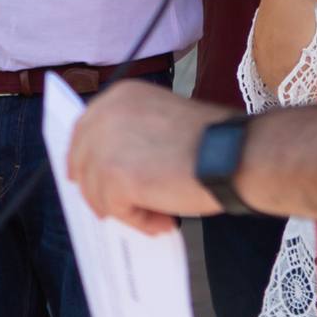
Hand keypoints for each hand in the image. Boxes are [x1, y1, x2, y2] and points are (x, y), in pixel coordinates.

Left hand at [67, 80, 228, 234]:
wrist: (234, 154)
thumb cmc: (213, 142)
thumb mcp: (162, 122)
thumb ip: (133, 136)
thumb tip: (112, 166)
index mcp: (120, 96)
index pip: (84, 131)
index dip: (85, 160)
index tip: (89, 181)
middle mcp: (105, 115)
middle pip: (81, 162)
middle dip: (97, 190)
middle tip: (119, 210)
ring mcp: (105, 145)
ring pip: (96, 190)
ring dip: (126, 209)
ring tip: (160, 217)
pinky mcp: (113, 175)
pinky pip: (115, 208)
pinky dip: (138, 220)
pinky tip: (164, 220)